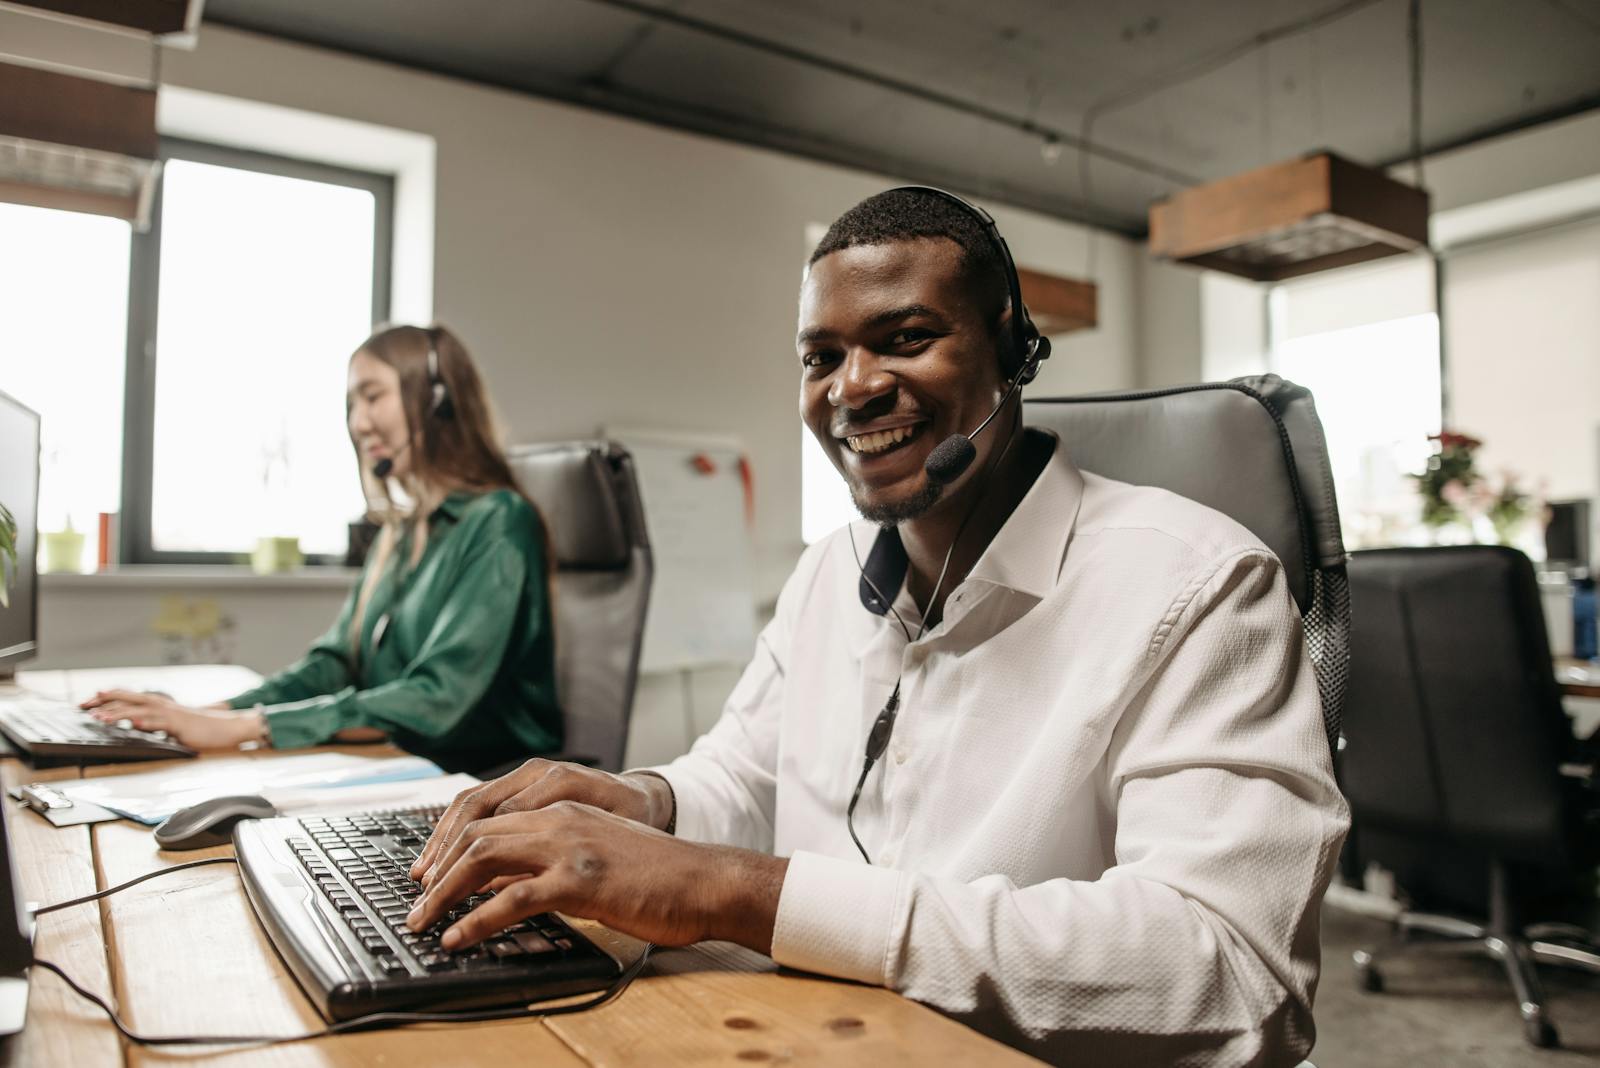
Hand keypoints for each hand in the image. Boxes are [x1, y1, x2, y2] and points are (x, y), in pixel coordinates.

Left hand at [82, 690, 261, 749]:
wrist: (227, 727)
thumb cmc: (200, 728)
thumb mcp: (172, 725)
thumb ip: (154, 723)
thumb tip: (133, 725)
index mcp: (158, 704)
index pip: (127, 697)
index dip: (106, 699)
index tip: (86, 703)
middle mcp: (161, 705)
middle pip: (127, 698)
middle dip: (103, 701)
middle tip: (83, 705)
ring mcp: (170, 714)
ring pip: (139, 710)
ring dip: (118, 713)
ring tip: (100, 717)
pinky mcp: (179, 724)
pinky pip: (159, 723)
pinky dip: (145, 722)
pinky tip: (133, 724)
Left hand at [403, 799, 786, 952]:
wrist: (705, 880)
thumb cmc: (659, 875)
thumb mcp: (597, 854)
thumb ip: (552, 859)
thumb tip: (504, 886)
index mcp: (563, 808)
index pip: (487, 815)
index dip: (449, 845)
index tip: (427, 876)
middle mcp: (559, 818)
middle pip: (474, 833)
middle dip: (435, 869)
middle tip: (415, 903)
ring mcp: (568, 845)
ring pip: (483, 858)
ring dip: (442, 893)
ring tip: (422, 922)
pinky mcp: (579, 880)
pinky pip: (512, 898)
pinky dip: (476, 920)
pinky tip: (458, 937)